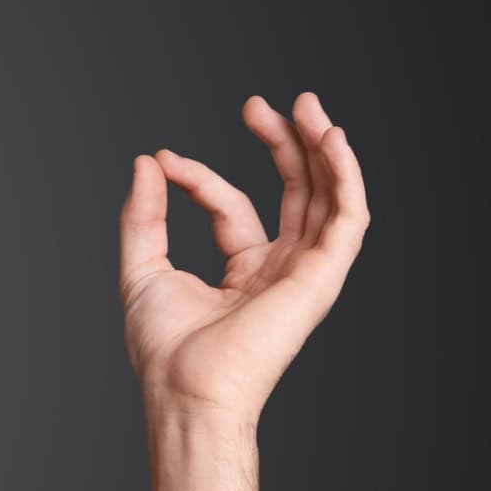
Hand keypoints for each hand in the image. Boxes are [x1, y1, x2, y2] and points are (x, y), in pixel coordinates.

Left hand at [117, 91, 368, 420]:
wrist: (183, 388)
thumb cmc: (164, 350)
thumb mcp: (142, 267)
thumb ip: (144, 215)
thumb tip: (147, 161)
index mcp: (244, 273)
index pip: (231, 208)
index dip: (200, 176)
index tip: (164, 159)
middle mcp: (281, 270)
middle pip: (296, 194)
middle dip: (285, 145)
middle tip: (259, 102)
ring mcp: (305, 273)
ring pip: (329, 199)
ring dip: (323, 149)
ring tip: (307, 105)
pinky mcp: (322, 277)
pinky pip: (348, 218)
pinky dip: (347, 176)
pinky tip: (332, 139)